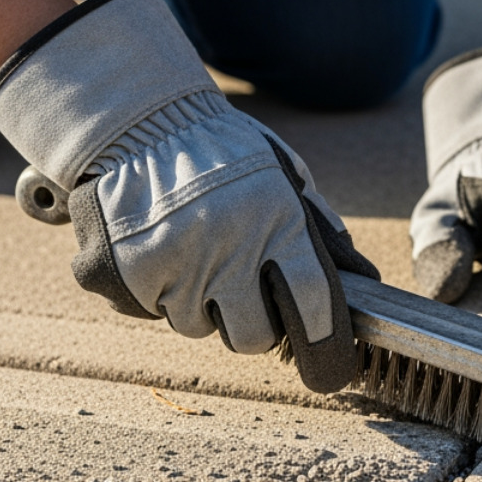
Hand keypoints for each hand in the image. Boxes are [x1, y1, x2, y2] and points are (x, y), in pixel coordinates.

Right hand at [0, 0, 375, 392]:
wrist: (138, 121)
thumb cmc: (220, 151)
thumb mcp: (281, 176)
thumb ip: (317, 228)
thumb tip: (362, 277)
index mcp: (276, 223)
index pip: (311, 303)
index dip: (323, 340)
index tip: (324, 359)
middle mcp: (224, 250)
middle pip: (250, 337)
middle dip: (250, 323)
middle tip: (239, 289)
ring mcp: (169, 266)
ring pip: (193, 324)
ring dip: (195, 300)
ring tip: (190, 248)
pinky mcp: (119, 275)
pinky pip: (145, 308)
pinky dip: (151, 288)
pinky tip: (154, 246)